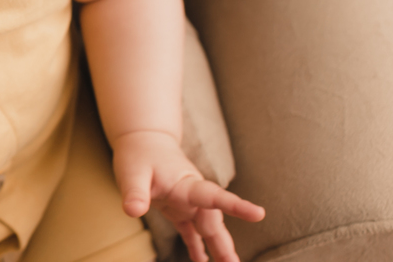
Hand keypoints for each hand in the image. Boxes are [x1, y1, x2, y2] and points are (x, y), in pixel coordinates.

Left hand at [112, 130, 264, 261]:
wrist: (143, 142)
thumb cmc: (139, 154)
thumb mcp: (132, 172)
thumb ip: (135, 192)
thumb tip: (133, 211)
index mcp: (187, 184)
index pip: (214, 196)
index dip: (236, 206)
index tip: (259, 214)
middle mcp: (192, 196)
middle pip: (213, 222)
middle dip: (224, 244)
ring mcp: (187, 205)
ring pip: (208, 230)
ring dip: (219, 249)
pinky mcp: (178, 211)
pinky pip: (192, 233)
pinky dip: (198, 248)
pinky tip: (202, 261)